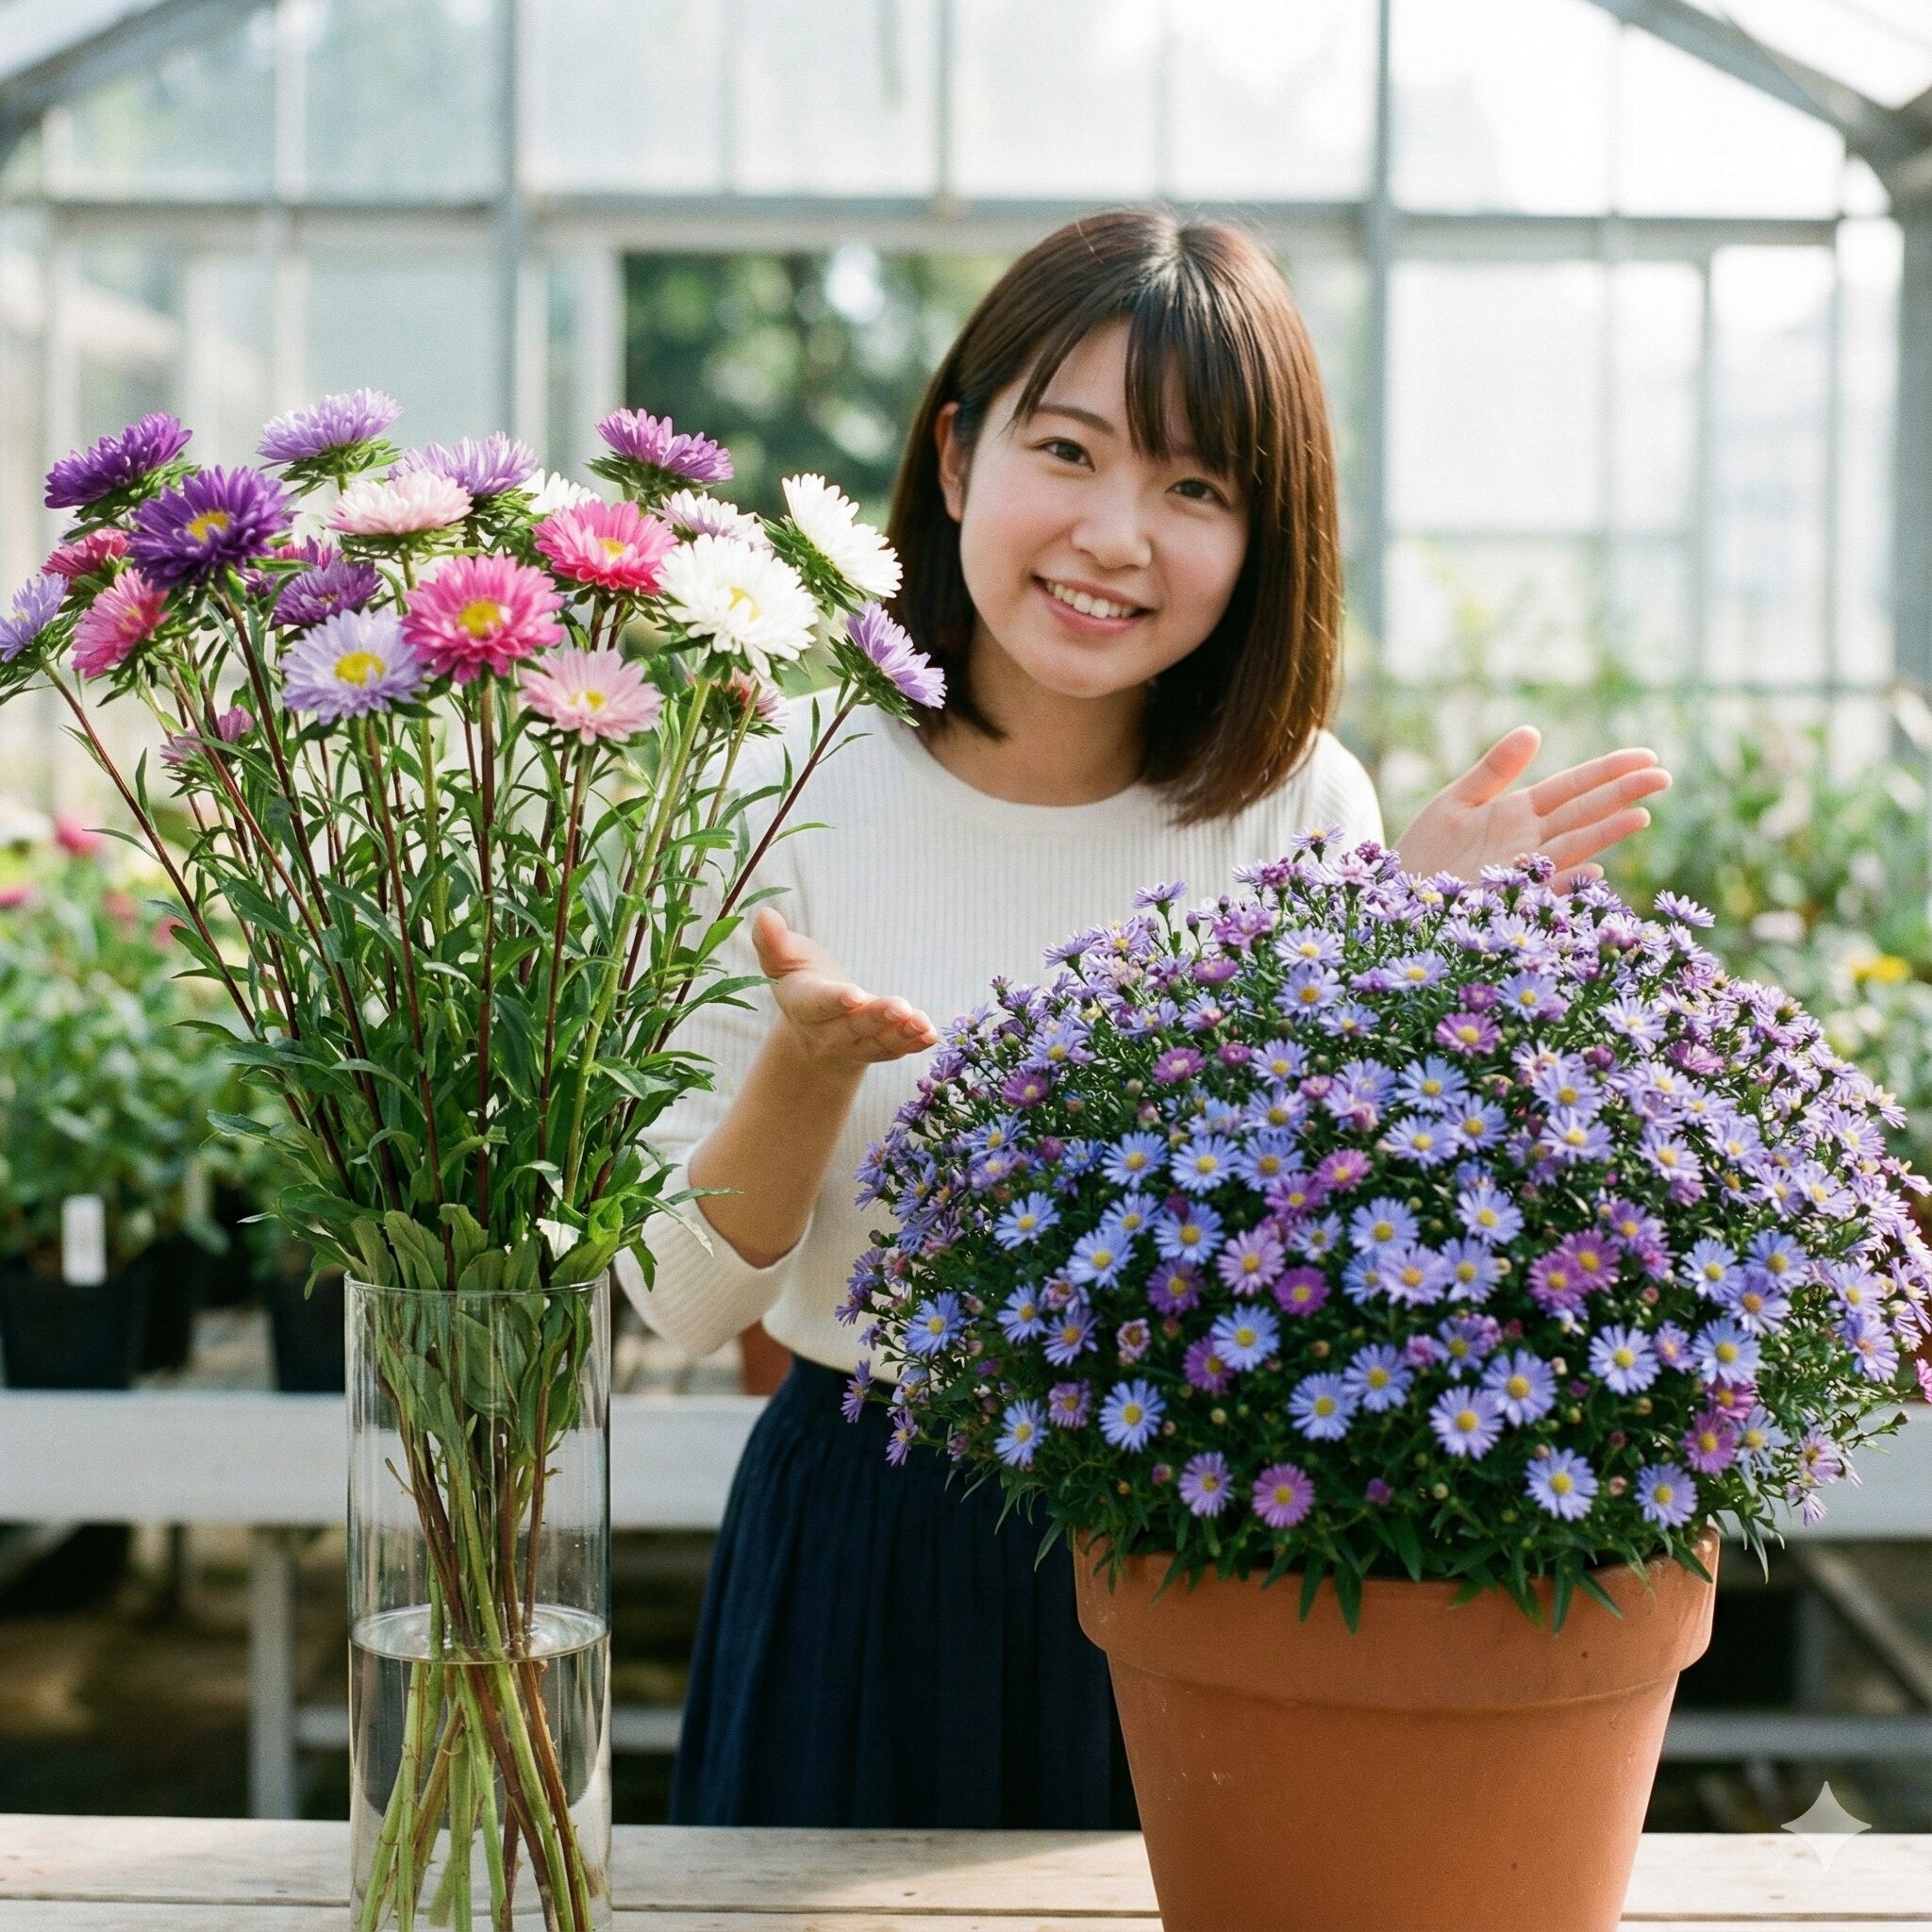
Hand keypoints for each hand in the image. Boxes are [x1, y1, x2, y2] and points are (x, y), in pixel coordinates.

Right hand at [752, 907, 937, 1070]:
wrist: (815, 1025)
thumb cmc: (802, 979)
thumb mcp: (785, 959)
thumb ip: (774, 942)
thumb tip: (764, 915)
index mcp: (803, 1004)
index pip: (817, 1004)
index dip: (834, 1000)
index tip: (854, 995)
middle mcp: (827, 1031)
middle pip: (852, 1027)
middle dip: (876, 1018)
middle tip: (900, 1007)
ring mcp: (854, 1045)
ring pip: (877, 1043)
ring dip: (900, 1034)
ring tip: (921, 1022)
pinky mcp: (877, 1050)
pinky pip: (894, 1051)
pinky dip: (913, 1044)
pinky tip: (930, 1034)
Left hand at [1393, 726, 1670, 889]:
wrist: (1396, 891)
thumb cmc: (1425, 849)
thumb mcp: (1457, 800)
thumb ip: (1494, 770)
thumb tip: (1534, 730)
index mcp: (1519, 811)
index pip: (1574, 786)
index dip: (1609, 771)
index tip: (1648, 757)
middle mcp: (1529, 840)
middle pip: (1584, 812)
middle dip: (1623, 795)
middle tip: (1664, 777)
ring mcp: (1521, 869)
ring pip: (1572, 847)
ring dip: (1606, 834)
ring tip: (1640, 816)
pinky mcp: (1505, 897)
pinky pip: (1541, 889)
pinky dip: (1567, 882)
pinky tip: (1593, 871)